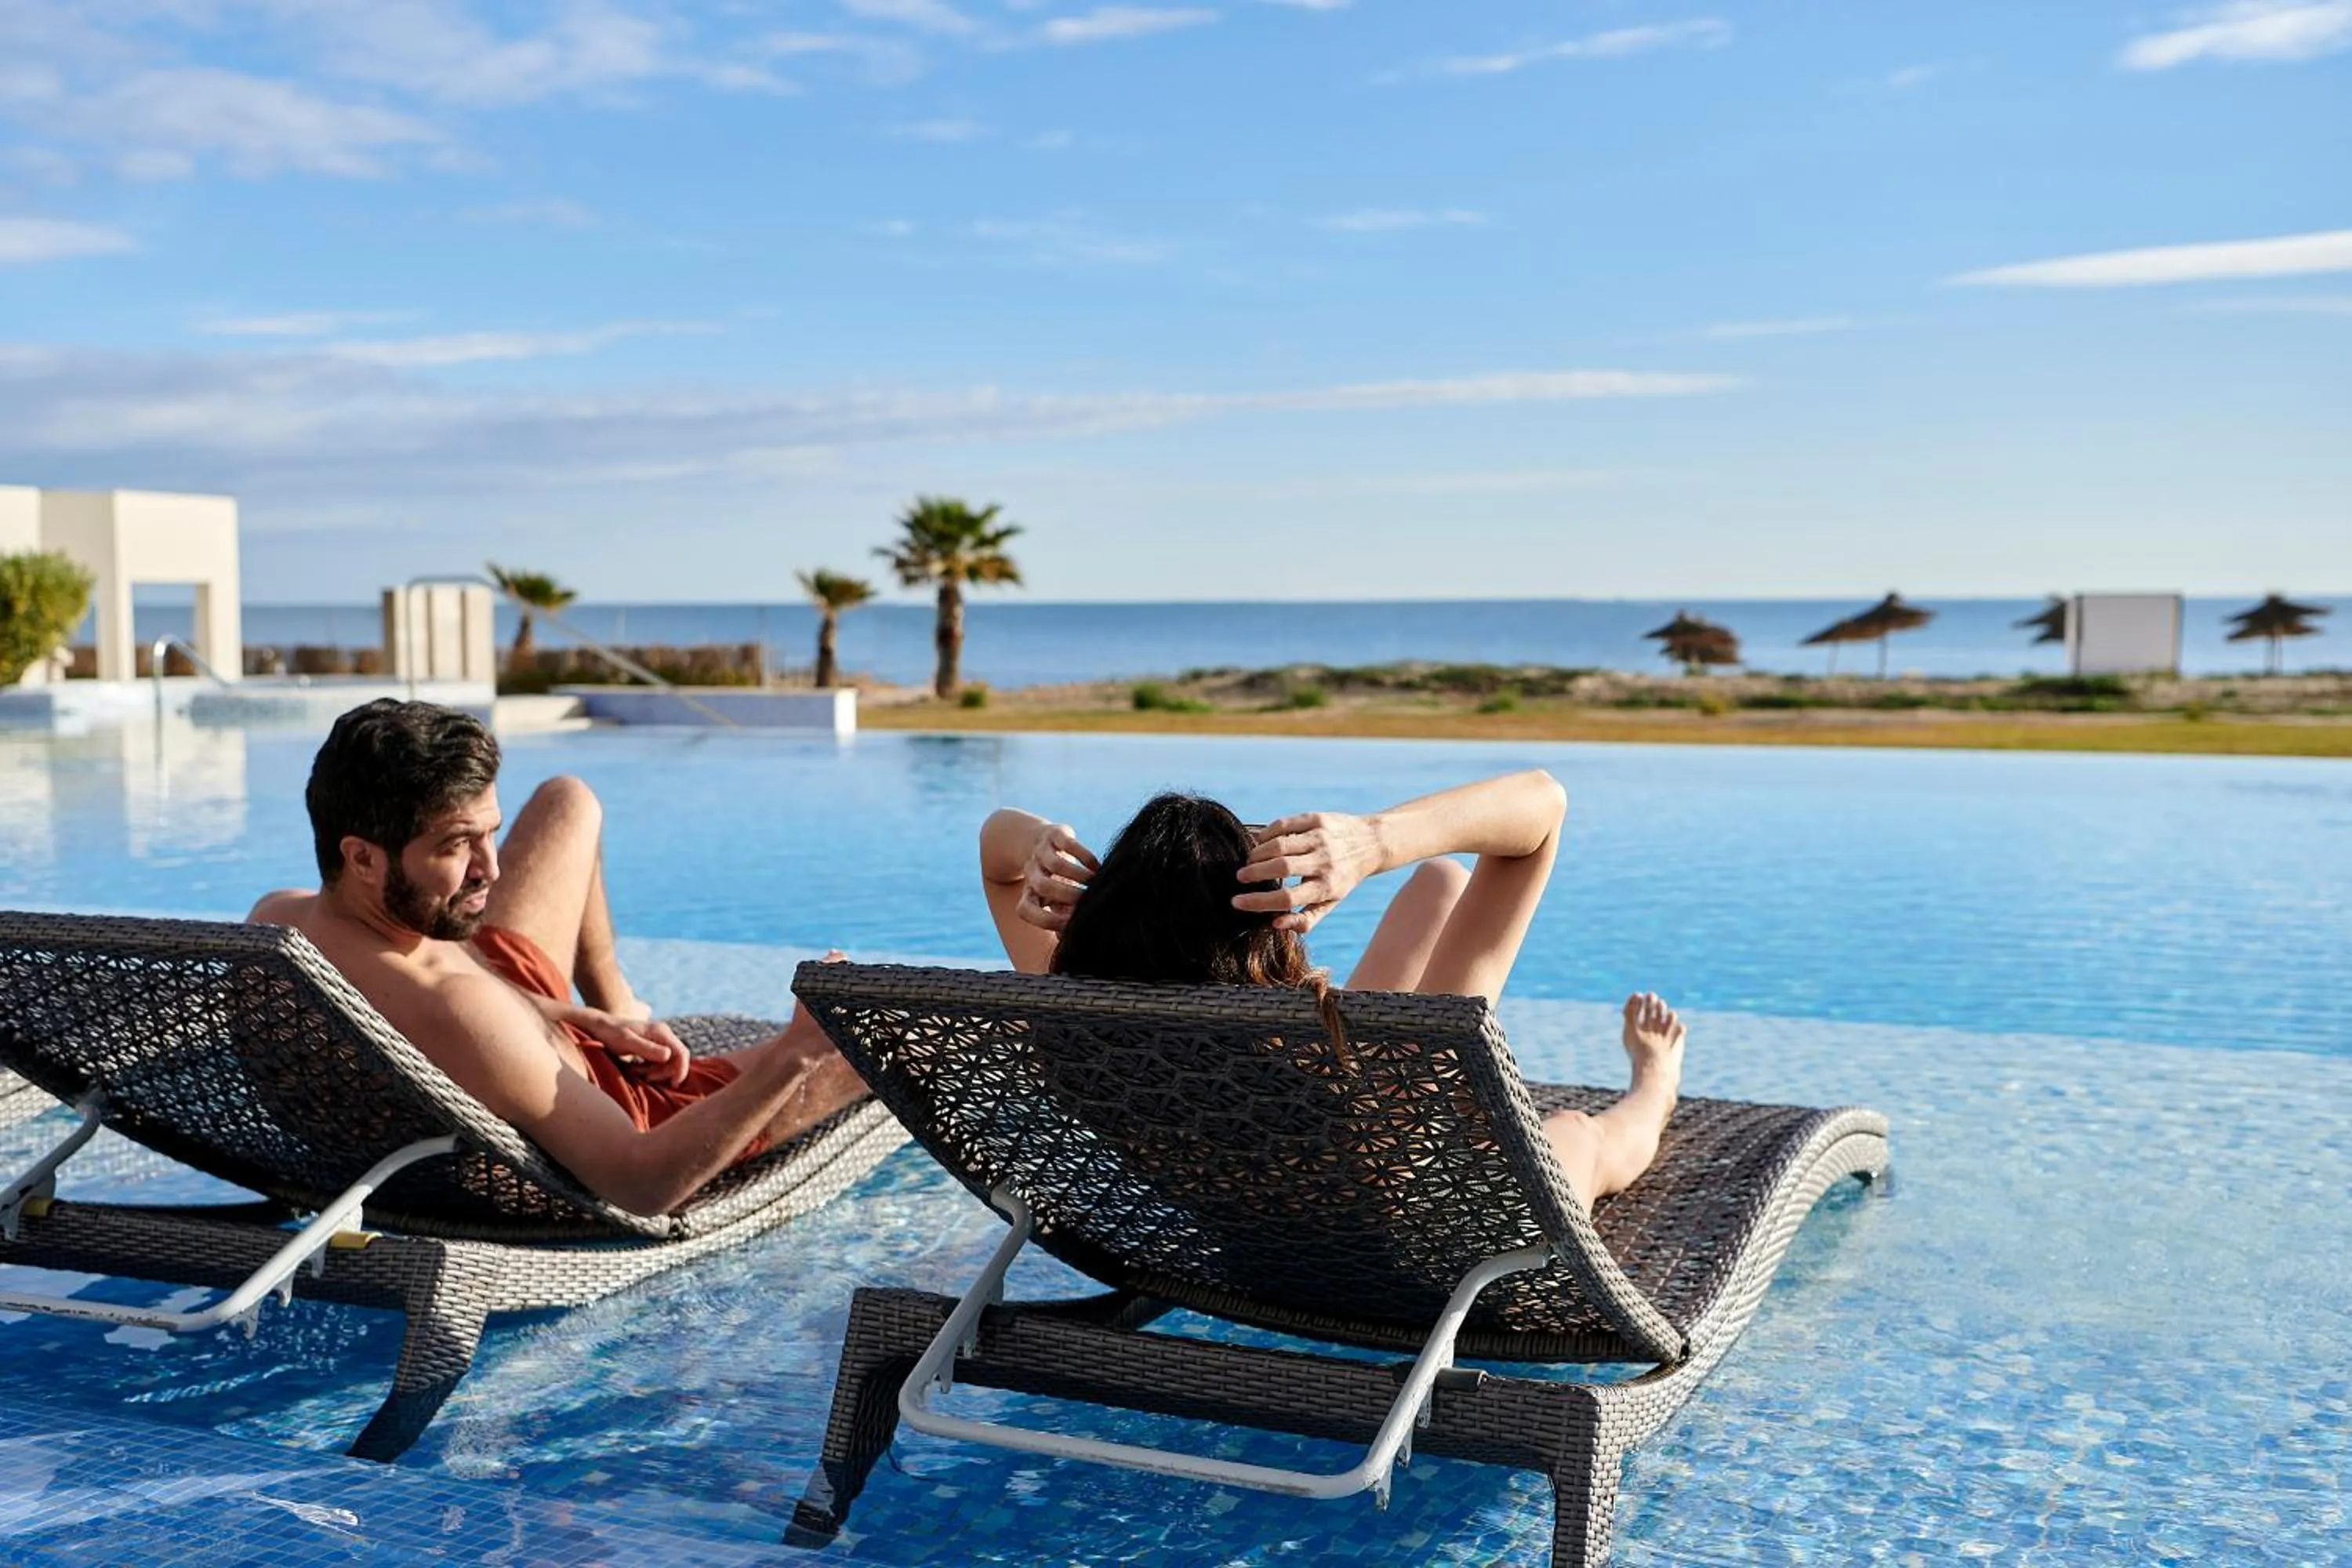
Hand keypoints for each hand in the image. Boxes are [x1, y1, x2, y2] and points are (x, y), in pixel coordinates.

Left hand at [574, 1009, 693, 1086]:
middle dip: (665, 1072)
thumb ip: (647, 1048)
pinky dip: (650, 1069)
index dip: (681, 1069)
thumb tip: (669, 1056)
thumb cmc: (610, 1033)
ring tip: (635, 1072)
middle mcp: (663, 1034)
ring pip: (669, 1062)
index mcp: (660, 1032)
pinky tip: (635, 1070)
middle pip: (677, 1059)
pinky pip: (659, 1062)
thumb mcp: (627, 1042)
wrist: (599, 1026)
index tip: (673, 1084)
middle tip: (646, 1078)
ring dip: (655, 1071)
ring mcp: (659, 1039)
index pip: (681, 1052)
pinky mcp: (652, 1046)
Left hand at [1016, 823, 1098, 931]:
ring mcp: (1041, 852)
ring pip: (1056, 864)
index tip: (1071, 924)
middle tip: (1090, 902)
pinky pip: (1068, 844)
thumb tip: (1073, 936)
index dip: (1047, 920)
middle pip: (1043, 886)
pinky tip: (1098, 868)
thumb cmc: (1051, 882)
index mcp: (1027, 893)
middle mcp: (1031, 873)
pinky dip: (1085, 856)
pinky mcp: (1054, 834)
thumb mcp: (1052, 902)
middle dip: (1069, 895)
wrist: (1033, 841)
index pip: (1026, 910)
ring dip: (1080, 875)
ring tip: (1098, 884)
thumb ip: (1062, 920)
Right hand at [1234, 812, 1382, 932]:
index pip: (1286, 898)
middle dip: (1254, 873)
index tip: (1237, 901)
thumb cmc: (1342, 878)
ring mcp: (1321, 838)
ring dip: (1258, 854)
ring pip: (1280, 845)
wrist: (1371, 843)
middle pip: (1281, 868)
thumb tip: (1275, 924)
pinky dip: (1266, 834)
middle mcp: (1324, 862)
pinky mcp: (1317, 819)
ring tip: (1249, 861)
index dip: (1258, 901)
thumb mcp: (1330, 902)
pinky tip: (1260, 842)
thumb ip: (1304, 919)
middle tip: (1240, 877)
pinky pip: (1284, 825)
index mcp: (1326, 887)